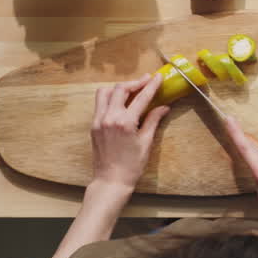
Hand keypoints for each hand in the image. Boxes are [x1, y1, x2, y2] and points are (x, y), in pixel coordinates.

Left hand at [90, 73, 168, 191]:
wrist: (110, 181)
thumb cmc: (132, 165)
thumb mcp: (146, 142)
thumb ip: (153, 121)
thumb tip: (164, 107)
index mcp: (125, 122)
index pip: (141, 98)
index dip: (151, 85)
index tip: (158, 76)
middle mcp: (109, 117)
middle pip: (120, 89)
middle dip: (135, 83)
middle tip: (146, 80)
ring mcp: (98, 120)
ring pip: (105, 93)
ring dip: (119, 88)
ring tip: (131, 90)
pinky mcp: (93, 125)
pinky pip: (100, 104)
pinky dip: (110, 98)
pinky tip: (120, 102)